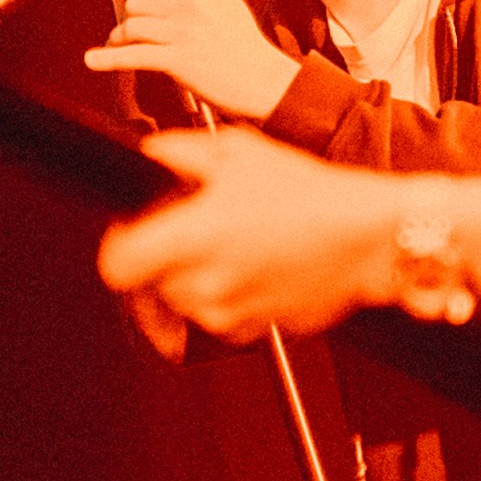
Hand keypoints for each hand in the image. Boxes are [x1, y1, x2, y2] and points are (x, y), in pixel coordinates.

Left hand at [84, 0, 299, 120]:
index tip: (137, 11)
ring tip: (116, 45)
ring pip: (131, 26)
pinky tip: (92, 60)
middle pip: (135, 3)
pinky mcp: (178, 60)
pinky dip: (108, 59)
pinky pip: (134, 55)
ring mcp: (184, 32)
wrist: (262, 79)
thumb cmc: (243, 41)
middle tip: (126, 31)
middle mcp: (191, 5)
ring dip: (118, 39)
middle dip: (127, 18)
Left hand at [98, 128, 403, 342]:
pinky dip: (221, 292)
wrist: (364, 237)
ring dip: (190, 274)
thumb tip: (148, 154)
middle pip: (147, 282)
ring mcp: (226, 312)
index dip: (116, 244)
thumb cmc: (309, 193)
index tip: (128, 229)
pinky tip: (249, 260)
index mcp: (193, 237)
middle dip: (161, 253)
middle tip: (188, 225)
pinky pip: (215, 315)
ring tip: (227, 240)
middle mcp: (203, 283)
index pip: (117, 265)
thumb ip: (180, 151)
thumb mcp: (237, 151)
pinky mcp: (250, 329)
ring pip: (180, 300)